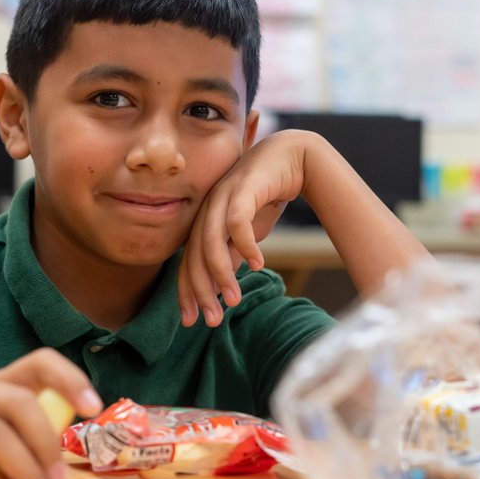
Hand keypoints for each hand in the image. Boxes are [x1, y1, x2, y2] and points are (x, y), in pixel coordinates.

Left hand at [179, 129, 310, 326]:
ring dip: (222, 274)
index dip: (187, 292)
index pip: (188, 262)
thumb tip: (220, 286)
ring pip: (211, 242)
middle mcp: (207, 209)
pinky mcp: (243, 187)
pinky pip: (237, 222)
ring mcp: (222, 197)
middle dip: (201, 291)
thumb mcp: (247, 233)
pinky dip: (246, 245)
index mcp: (203, 221)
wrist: (292, 157)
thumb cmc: (266, 195)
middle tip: (212, 320)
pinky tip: (259, 265)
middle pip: (195, 256)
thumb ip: (231, 255)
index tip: (190, 321)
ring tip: (234, 300)